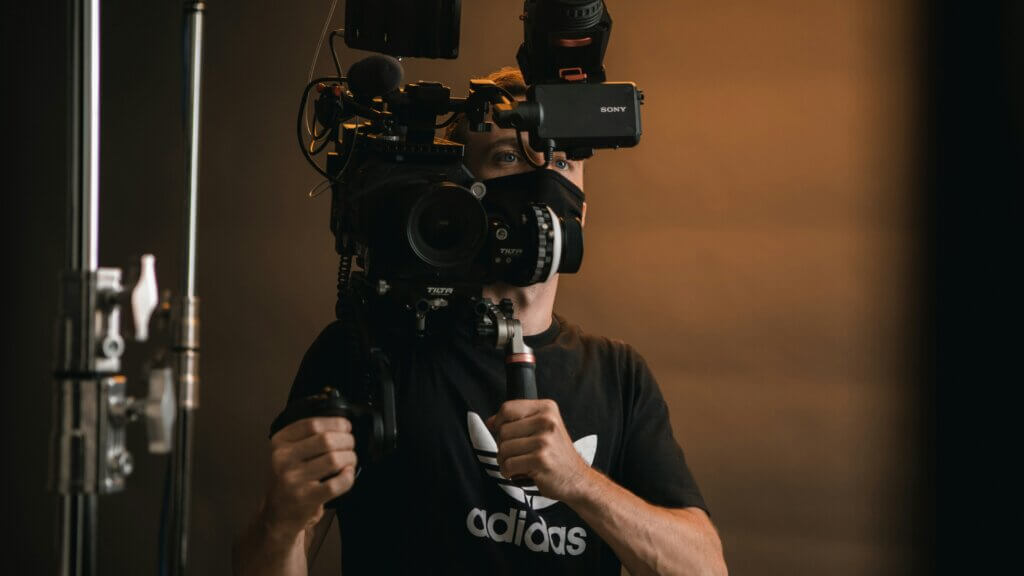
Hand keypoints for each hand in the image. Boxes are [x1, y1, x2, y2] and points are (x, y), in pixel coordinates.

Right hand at [262, 417, 356, 539]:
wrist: (277, 515)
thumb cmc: (289, 481)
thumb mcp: (288, 453)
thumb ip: (308, 437)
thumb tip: (342, 425)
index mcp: (279, 443)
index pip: (312, 424)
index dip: (336, 423)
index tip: (346, 427)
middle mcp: (283, 459)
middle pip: (326, 440)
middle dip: (347, 441)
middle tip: (350, 446)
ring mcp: (293, 479)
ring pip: (334, 460)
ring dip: (350, 458)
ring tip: (349, 461)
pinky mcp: (305, 497)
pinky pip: (336, 483)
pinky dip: (348, 477)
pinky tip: (347, 475)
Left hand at [486, 399, 591, 502]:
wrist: (577, 478)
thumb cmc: (558, 455)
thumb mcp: (543, 428)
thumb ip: (518, 421)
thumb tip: (491, 421)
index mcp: (547, 409)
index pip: (507, 408)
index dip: (499, 422)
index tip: (502, 431)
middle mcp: (547, 421)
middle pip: (503, 430)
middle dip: (504, 445)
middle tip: (518, 453)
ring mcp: (544, 441)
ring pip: (503, 448)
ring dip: (506, 461)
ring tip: (521, 463)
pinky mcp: (540, 460)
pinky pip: (508, 465)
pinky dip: (509, 472)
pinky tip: (521, 471)